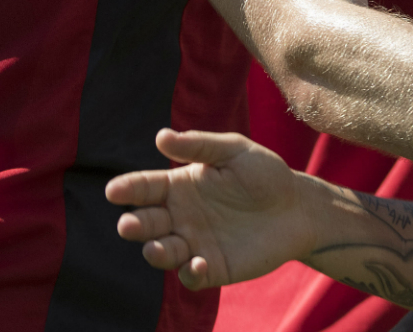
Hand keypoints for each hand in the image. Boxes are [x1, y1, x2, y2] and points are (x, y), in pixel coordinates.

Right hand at [105, 129, 313, 289]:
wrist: (298, 208)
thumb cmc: (265, 175)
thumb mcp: (235, 151)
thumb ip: (200, 145)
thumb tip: (161, 136)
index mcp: (179, 187)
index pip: (144, 188)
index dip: (128, 188)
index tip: (114, 190)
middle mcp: (179, 217)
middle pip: (145, 223)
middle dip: (133, 225)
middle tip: (129, 224)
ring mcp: (193, 244)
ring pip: (162, 252)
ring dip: (156, 252)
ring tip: (158, 248)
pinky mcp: (212, 267)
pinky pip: (191, 276)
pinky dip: (189, 273)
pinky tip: (197, 263)